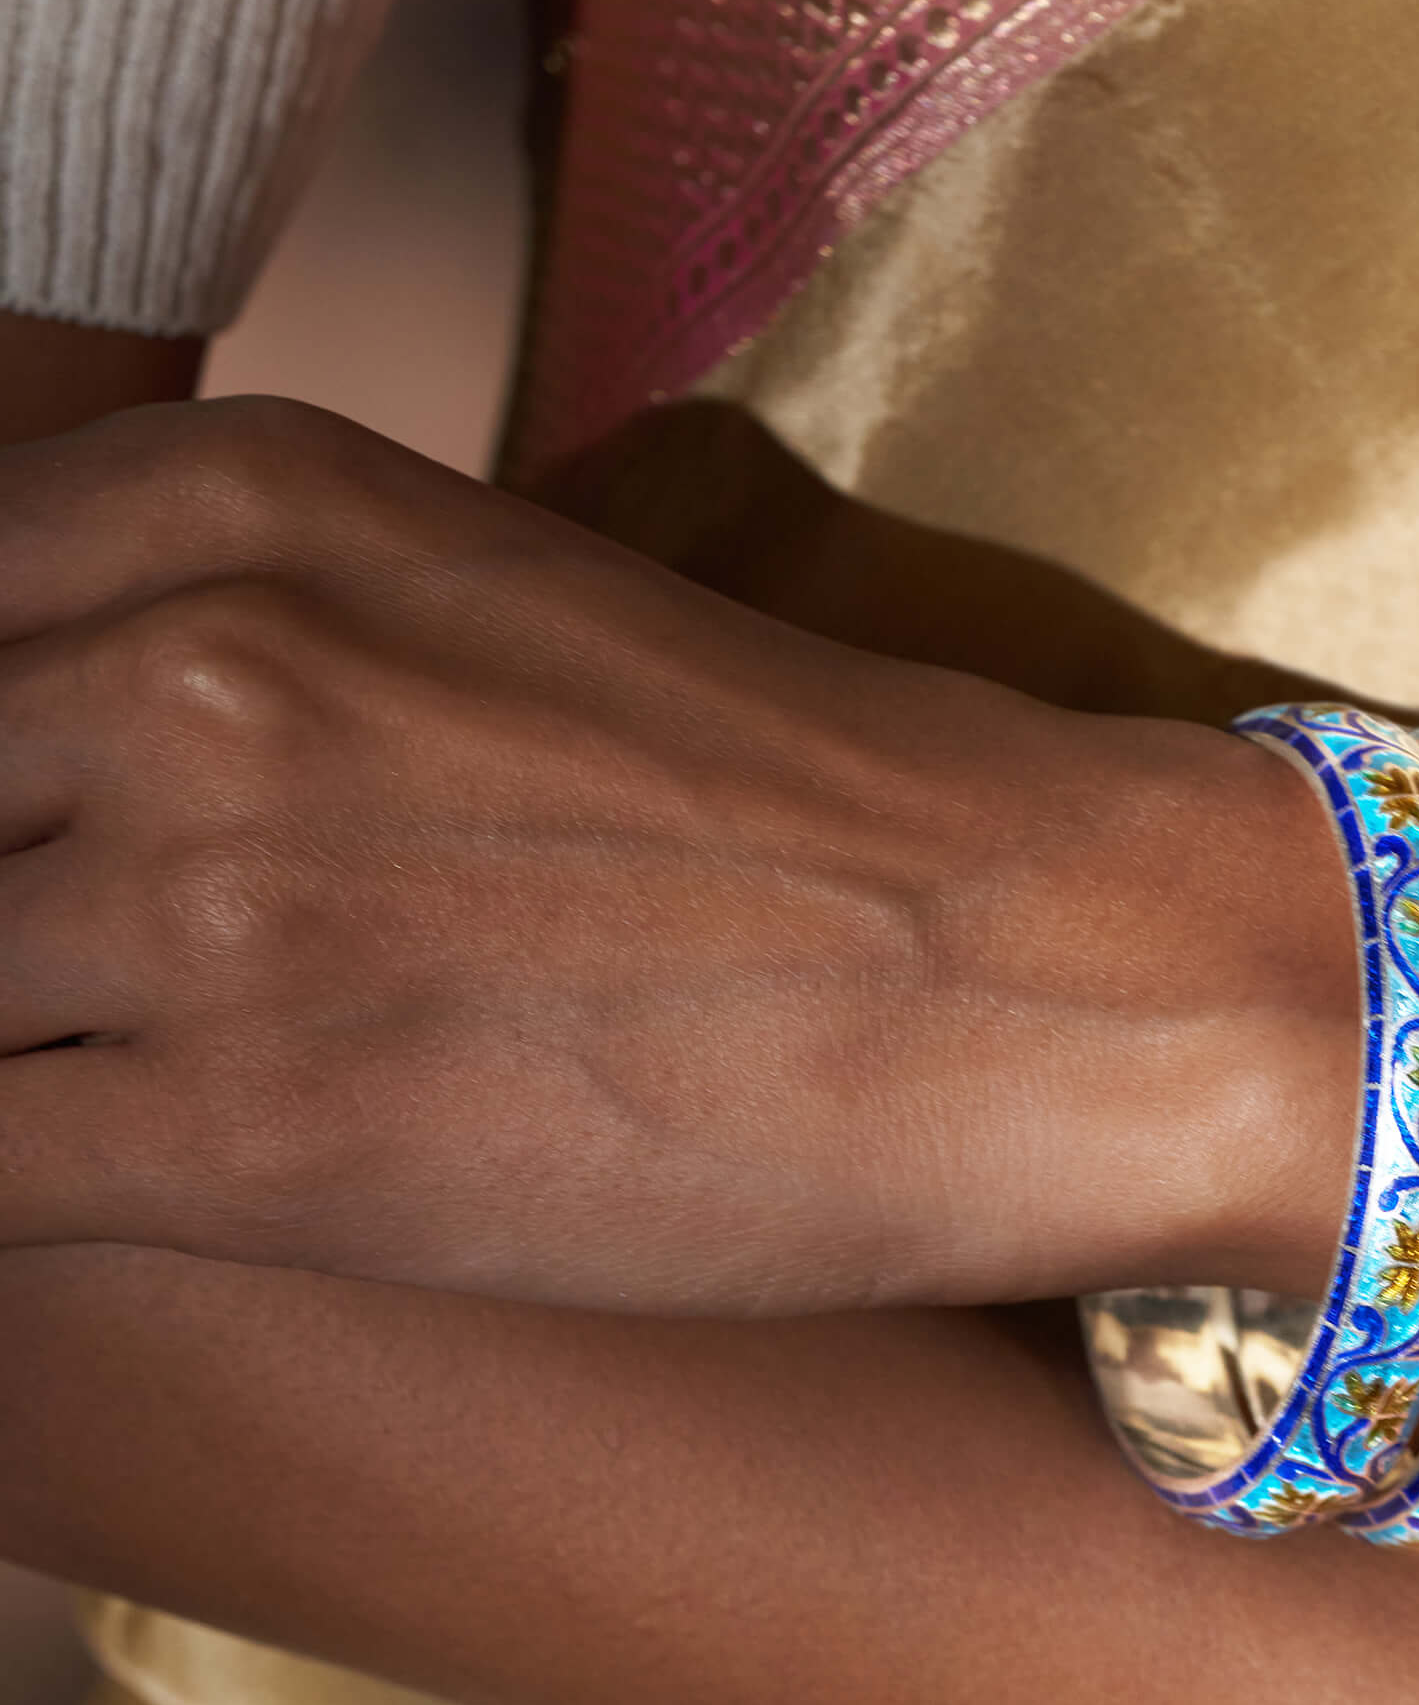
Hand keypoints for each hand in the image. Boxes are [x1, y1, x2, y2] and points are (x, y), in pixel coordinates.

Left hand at [0, 399, 1356, 1312]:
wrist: (1030, 971)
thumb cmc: (791, 814)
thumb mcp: (477, 615)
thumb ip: (224, 641)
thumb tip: (53, 757)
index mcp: (236, 503)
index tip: (38, 858)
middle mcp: (186, 664)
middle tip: (71, 996)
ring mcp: (208, 898)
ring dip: (8, 1057)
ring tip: (123, 1094)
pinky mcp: (254, 1137)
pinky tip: (122, 1201)